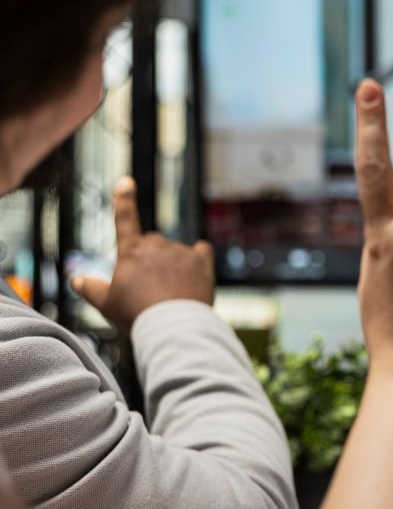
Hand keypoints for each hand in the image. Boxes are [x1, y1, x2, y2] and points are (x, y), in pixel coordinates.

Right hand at [71, 176, 214, 334]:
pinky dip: (198, 259)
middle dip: (149, 258)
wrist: (173, 327)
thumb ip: (90, 289)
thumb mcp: (106, 304)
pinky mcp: (202, 261)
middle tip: (149, 287)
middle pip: (151, 243)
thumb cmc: (136, 316)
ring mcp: (180, 251)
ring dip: (173, 264)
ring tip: (172, 293)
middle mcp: (156, 245)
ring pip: (175, 251)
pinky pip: (201, 251)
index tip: (126, 181)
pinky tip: (195, 274)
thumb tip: (75, 280)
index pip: (124, 219)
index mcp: (130, 252)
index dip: (124, 199)